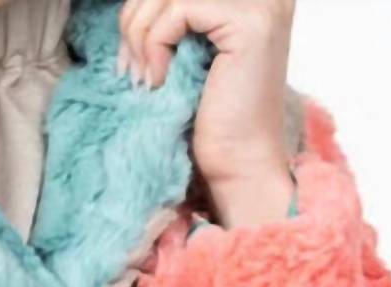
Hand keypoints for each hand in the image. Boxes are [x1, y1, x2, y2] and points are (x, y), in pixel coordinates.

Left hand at [116, 0, 296, 227]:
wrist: (238, 167)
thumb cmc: (211, 123)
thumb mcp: (184, 56)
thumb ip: (171, 22)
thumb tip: (133, 5)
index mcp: (246, 0)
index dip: (142, 11)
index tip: (131, 58)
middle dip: (135, 19)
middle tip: (129, 68)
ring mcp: (260, 3)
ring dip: (140, 34)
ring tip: (142, 78)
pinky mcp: (250, 21)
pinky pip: (178, 8)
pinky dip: (155, 43)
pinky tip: (158, 80)